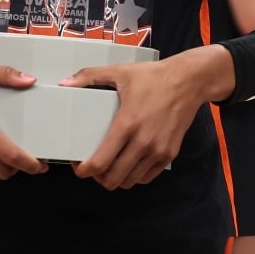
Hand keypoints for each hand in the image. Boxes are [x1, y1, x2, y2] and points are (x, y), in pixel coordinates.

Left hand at [61, 58, 201, 189]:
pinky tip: (127, 163)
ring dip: (116, 178)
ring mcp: (158, 151)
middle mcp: (143, 142)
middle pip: (113, 179)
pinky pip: (146, 177)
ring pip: (130, 181)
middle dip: (97, 177)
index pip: (100, 162)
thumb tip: (64, 83)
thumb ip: (89, 76)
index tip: (78, 164)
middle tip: (92, 165)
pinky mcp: (169, 154)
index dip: (84, 170)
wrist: (189, 82)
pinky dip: (134, 176)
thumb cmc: (154, 77)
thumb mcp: (119, 72)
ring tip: (108, 165)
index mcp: (127, 124)